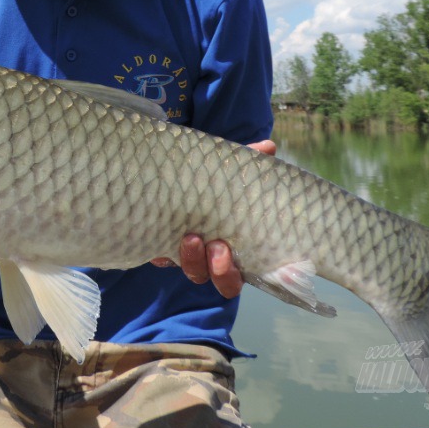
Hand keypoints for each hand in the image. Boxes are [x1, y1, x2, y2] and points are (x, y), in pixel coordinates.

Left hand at [151, 138, 276, 297]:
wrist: (176, 180)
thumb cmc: (213, 184)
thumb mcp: (230, 173)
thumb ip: (248, 163)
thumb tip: (268, 147)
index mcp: (232, 250)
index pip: (234, 277)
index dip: (231, 274)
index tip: (229, 252)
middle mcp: (210, 259)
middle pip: (216, 280)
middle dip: (218, 270)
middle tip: (217, 247)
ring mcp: (186, 255)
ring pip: (192, 271)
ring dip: (192, 259)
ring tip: (191, 237)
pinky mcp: (161, 245)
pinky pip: (160, 258)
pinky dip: (160, 252)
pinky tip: (159, 243)